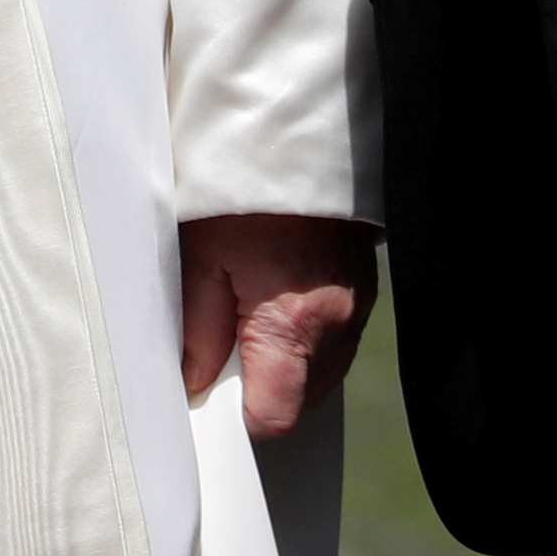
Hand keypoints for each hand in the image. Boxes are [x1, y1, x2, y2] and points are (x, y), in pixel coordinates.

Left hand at [178, 212, 372, 437]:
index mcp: (291, 323)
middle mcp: (334, 326)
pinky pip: (334, 343)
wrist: (296, 139)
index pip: (272, 416)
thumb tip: (194, 380)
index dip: (238, 416)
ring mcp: (356, 311)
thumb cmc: (243, 191)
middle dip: (259, 388)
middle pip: (297, 401)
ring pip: (318, 375)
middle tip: (225, 344)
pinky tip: (277, 302)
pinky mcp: (362, 294)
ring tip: (250, 315)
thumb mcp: (200, 255)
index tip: (213, 398)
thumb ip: (196, 328)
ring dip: (283, 363)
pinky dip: (305, 338)